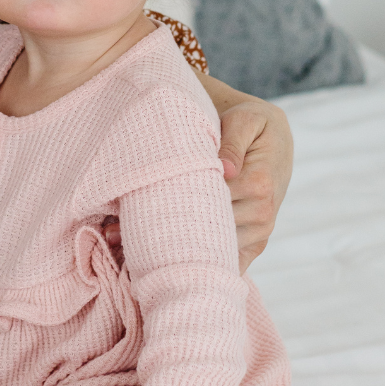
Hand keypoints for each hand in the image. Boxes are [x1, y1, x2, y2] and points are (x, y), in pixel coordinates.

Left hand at [102, 83, 292, 273]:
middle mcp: (262, 215)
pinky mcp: (254, 245)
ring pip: (210, 251)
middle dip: (160, 230)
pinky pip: (225, 262)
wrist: (273, 139)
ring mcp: (259, 234)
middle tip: (111, 232)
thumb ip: (233, 142)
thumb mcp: (245, 120)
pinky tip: (157, 263)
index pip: (208, 202)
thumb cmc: (252, 125)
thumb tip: (225, 168)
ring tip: (119, 244)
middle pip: (204, 230)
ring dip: (169, 252)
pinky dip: (192, 265)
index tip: (132, 207)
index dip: (169, 204)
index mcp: (259, 184)